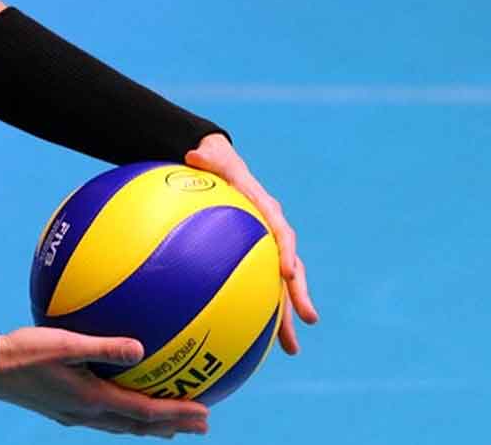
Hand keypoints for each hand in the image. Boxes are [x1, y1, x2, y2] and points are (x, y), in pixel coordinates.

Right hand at [0, 327, 209, 437]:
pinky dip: (127, 417)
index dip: (177, 415)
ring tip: (172, 425)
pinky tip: (124, 404)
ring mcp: (75, 415)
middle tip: (202, 426)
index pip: (144, 413)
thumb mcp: (64, 343)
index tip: (205, 415)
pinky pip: (106, 418)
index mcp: (92, 400)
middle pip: (139, 427)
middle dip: (172, 427)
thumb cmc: (24, 352)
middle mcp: (87, 414)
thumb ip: (103, 346)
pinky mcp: (64, 410)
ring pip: (123, 426)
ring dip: (151, 426)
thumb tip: (141, 348)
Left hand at [185, 133, 318, 353]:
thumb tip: (192, 153)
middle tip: (309, 318)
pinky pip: (257, 288)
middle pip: (290, 266)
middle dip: (299, 294)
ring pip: (279, 286)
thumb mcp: (208, 157)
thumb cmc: (214, 164)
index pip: (280, 231)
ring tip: (291, 349)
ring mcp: (265, 250)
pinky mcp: (253, 261)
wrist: (221, 167)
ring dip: (286, 317)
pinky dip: (258, 314)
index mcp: (264, 208)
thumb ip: (204, 159)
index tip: (289, 273)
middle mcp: (271, 232)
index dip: (286, 252)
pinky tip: (251, 342)